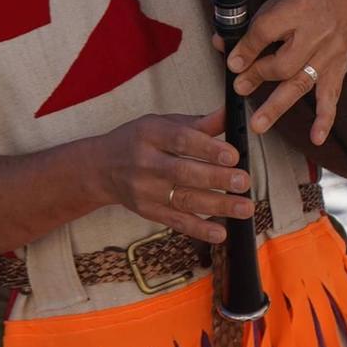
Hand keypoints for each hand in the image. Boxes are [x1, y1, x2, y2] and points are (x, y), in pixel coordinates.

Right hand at [91, 109, 250, 244]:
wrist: (101, 168)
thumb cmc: (139, 140)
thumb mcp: (163, 123)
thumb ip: (199, 123)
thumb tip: (232, 113)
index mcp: (151, 134)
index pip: (181, 141)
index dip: (208, 148)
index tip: (234, 155)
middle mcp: (145, 163)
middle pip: (184, 172)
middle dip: (216, 178)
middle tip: (244, 181)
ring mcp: (145, 191)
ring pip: (184, 200)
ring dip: (217, 206)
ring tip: (245, 208)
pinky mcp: (147, 211)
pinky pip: (175, 222)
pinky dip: (199, 229)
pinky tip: (220, 233)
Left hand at [218, 0, 346, 144]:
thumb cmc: (311, 1)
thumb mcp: (279, 2)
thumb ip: (252, 26)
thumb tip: (223, 45)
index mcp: (297, 9)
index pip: (266, 31)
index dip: (246, 48)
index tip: (232, 62)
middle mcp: (316, 33)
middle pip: (283, 62)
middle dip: (258, 76)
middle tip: (240, 87)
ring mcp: (328, 55)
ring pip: (301, 83)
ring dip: (278, 105)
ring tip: (259, 123)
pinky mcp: (338, 70)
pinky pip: (331, 96)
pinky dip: (324, 118)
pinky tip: (316, 136)